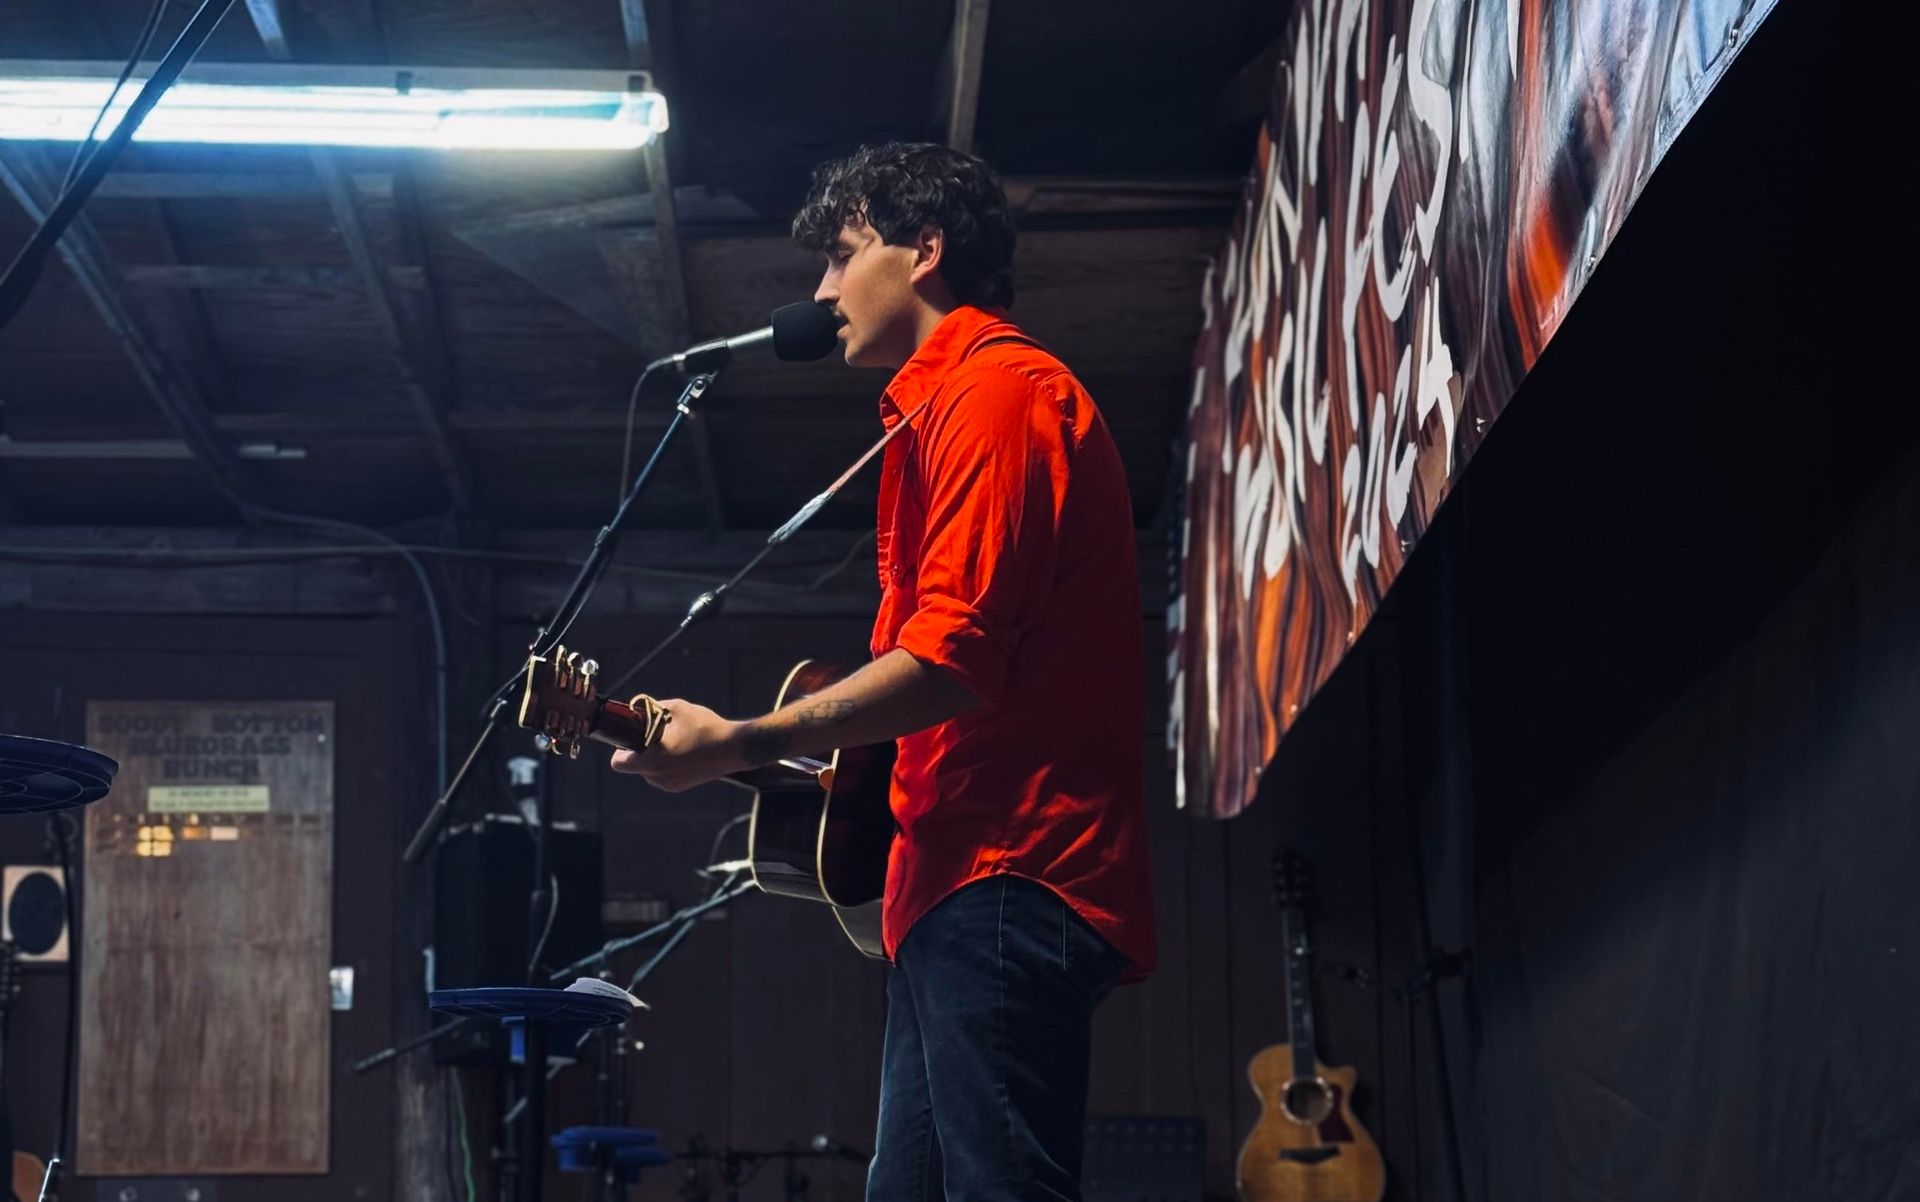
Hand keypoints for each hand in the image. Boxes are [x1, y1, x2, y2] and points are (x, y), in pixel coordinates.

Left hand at [607, 698, 746, 792]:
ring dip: (654, 758)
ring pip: (649, 771)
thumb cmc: (705, 727)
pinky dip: (667, 765)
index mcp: (650, 760)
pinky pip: (663, 776)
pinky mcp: (680, 787)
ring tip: (673, 742)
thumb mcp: (677, 708)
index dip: (620, 749)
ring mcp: (668, 784)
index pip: (618, 763)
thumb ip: (653, 707)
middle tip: (656, 735)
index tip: (632, 738)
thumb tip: (640, 706)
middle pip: (634, 765)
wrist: (733, 748)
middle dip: (640, 751)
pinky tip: (682, 752)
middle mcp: (656, 776)